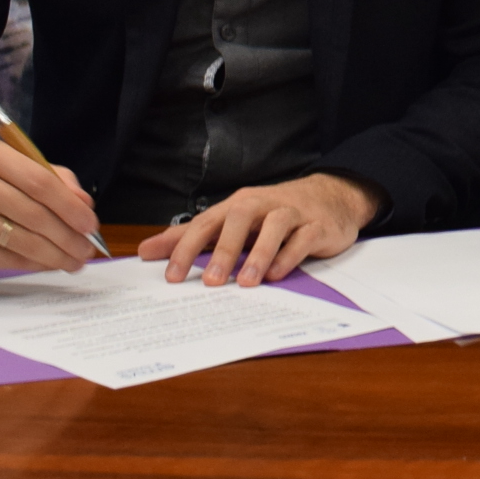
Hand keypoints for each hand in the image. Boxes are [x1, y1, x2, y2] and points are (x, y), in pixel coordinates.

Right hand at [0, 135, 102, 277]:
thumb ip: (44, 175)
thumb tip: (83, 203)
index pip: (40, 180)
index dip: (70, 206)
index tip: (90, 223)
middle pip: (34, 213)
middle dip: (68, 236)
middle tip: (86, 248)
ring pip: (22, 240)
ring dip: (55, 254)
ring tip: (73, 261)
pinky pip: (5, 258)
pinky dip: (32, 264)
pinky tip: (47, 264)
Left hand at [139, 172, 382, 287]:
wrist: (331, 196)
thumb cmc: (275, 212)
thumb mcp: (232, 221)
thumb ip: (191, 236)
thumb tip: (147, 250)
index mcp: (239, 204)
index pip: (207, 222)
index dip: (187, 248)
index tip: (171, 276)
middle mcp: (263, 204)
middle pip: (240, 218)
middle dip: (224, 249)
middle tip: (210, 281)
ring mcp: (293, 213)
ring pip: (275, 226)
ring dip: (258, 253)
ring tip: (245, 282)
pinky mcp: (317, 226)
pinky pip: (303, 239)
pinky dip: (289, 256)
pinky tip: (276, 274)